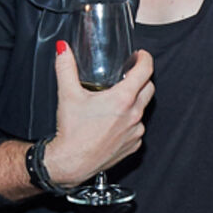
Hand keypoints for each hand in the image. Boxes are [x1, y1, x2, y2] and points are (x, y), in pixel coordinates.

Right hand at [43, 41, 154, 187]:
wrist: (71, 163)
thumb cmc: (72, 132)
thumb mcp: (68, 95)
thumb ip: (66, 68)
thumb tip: (63, 49)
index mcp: (123, 99)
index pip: (145, 71)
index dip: (145, 59)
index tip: (140, 55)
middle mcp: (134, 114)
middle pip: (149, 88)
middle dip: (141, 78)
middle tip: (129, 74)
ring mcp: (136, 131)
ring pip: (142, 109)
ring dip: (134, 101)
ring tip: (117, 100)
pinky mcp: (134, 145)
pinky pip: (137, 127)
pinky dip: (130, 121)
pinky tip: (115, 121)